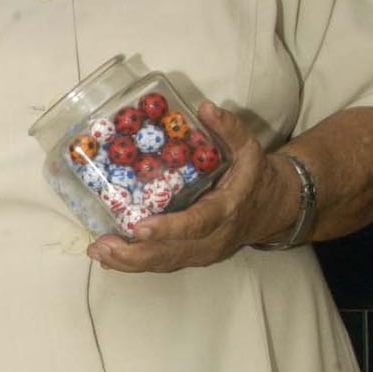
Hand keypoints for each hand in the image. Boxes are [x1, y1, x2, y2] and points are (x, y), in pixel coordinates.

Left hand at [85, 102, 294, 273]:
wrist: (274, 208)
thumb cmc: (255, 177)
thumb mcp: (249, 149)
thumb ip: (229, 129)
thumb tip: (205, 108)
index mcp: (226, 210)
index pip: (196, 224)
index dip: (168, 229)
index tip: (140, 229)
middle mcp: (213, 238)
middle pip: (172, 253)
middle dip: (135, 254)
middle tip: (103, 247)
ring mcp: (202, 252)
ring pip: (164, 263)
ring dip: (129, 262)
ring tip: (98, 252)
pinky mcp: (192, 256)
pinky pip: (163, 263)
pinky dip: (135, 263)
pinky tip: (109, 258)